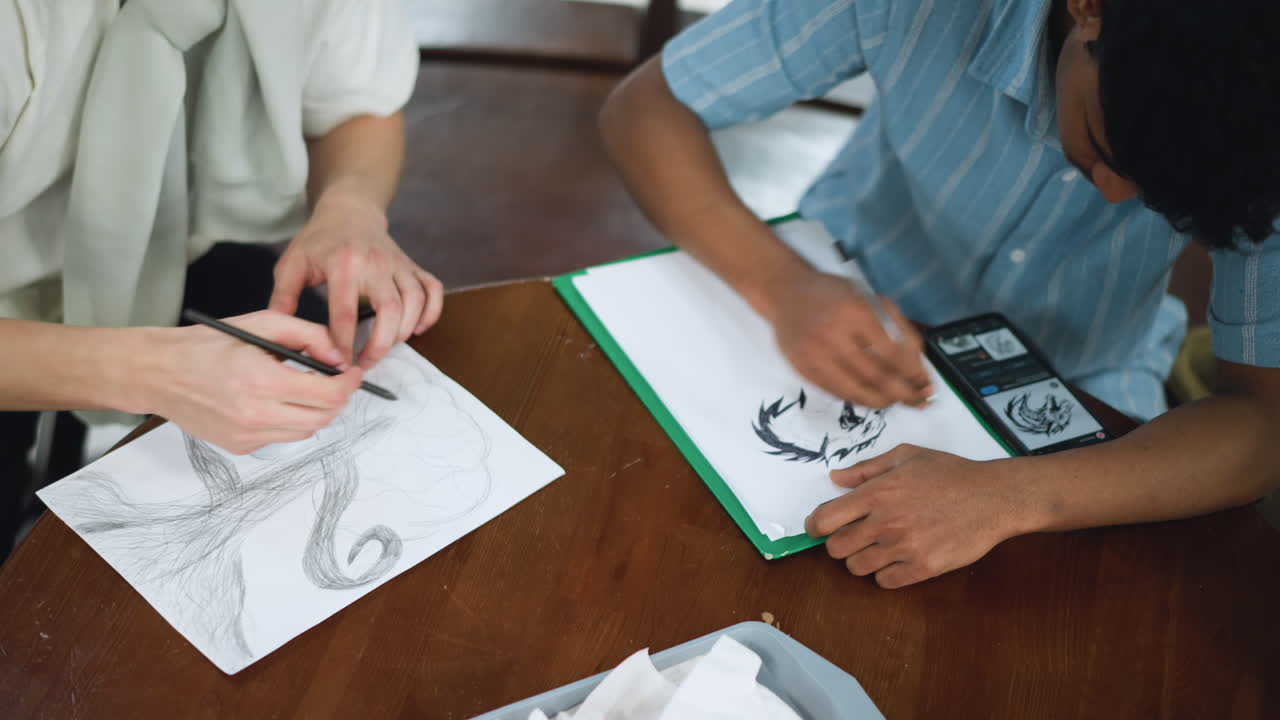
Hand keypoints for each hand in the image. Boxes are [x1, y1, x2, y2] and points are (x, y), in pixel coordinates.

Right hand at [141, 311, 364, 454]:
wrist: (158, 373)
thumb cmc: (207, 344)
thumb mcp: (261, 323)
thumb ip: (308, 335)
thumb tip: (340, 357)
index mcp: (262, 381)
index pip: (328, 394)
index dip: (349, 383)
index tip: (352, 372)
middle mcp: (255, 414)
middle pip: (324, 418)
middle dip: (338, 399)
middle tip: (336, 380)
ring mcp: (247, 435)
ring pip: (306, 431)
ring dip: (316, 411)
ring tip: (305, 388)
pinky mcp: (239, 446)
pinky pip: (281, 437)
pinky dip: (290, 421)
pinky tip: (275, 401)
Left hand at [269, 190, 443, 368]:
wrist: (349, 211)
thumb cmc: (319, 241)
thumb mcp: (292, 264)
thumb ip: (283, 298)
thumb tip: (277, 335)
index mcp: (343, 263)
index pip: (345, 313)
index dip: (344, 344)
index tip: (340, 365)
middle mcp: (375, 263)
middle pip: (390, 310)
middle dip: (380, 344)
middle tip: (366, 363)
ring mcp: (398, 264)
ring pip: (414, 303)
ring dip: (402, 332)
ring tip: (384, 347)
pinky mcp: (413, 266)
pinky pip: (433, 291)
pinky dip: (430, 313)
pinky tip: (414, 329)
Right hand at [761, 268, 931, 408]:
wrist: (787, 294)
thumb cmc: (836, 295)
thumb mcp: (872, 299)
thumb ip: (897, 328)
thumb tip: (917, 366)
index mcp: (855, 311)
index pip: (892, 353)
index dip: (913, 373)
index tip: (926, 382)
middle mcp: (832, 334)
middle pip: (876, 376)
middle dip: (903, 394)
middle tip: (919, 401)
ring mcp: (814, 354)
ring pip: (855, 391)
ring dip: (881, 402)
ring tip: (896, 402)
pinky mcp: (802, 368)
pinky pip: (835, 392)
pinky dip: (857, 399)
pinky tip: (871, 398)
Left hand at [804, 444, 1031, 587]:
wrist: (992, 497)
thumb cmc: (950, 473)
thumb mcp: (906, 456)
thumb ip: (866, 469)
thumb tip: (835, 479)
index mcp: (877, 493)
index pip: (824, 519)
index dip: (815, 526)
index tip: (818, 527)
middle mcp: (885, 522)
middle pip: (835, 548)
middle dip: (838, 544)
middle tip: (853, 537)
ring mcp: (903, 547)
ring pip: (857, 568)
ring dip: (861, 559)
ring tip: (878, 547)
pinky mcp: (923, 568)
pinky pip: (885, 582)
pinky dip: (885, 574)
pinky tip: (897, 560)